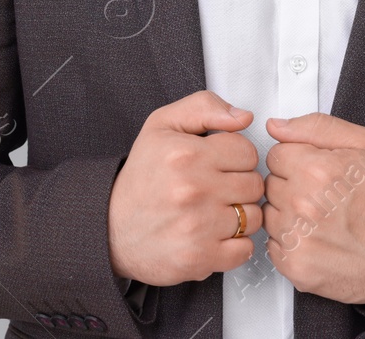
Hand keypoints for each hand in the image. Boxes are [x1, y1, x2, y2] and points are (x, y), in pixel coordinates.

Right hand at [108, 90, 264, 286]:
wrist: (110, 228)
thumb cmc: (141, 177)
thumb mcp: (162, 125)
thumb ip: (204, 107)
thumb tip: (243, 117)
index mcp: (186, 154)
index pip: (247, 151)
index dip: (236, 156)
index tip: (219, 164)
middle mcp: (192, 189)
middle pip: (254, 184)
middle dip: (240, 185)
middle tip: (217, 189)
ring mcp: (197, 227)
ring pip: (254, 217)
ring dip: (240, 216)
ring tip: (215, 212)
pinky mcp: (199, 258)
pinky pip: (245, 249)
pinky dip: (235, 245)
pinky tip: (215, 235)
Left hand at [262, 112, 364, 303]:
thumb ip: (316, 126)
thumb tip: (276, 126)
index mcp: (316, 170)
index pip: (275, 155)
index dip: (297, 160)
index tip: (315, 171)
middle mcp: (302, 204)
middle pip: (271, 184)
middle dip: (292, 186)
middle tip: (323, 195)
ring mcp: (297, 238)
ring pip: (269, 215)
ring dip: (288, 215)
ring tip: (320, 218)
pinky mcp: (295, 266)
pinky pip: (273, 245)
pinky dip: (290, 242)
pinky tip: (316, 238)